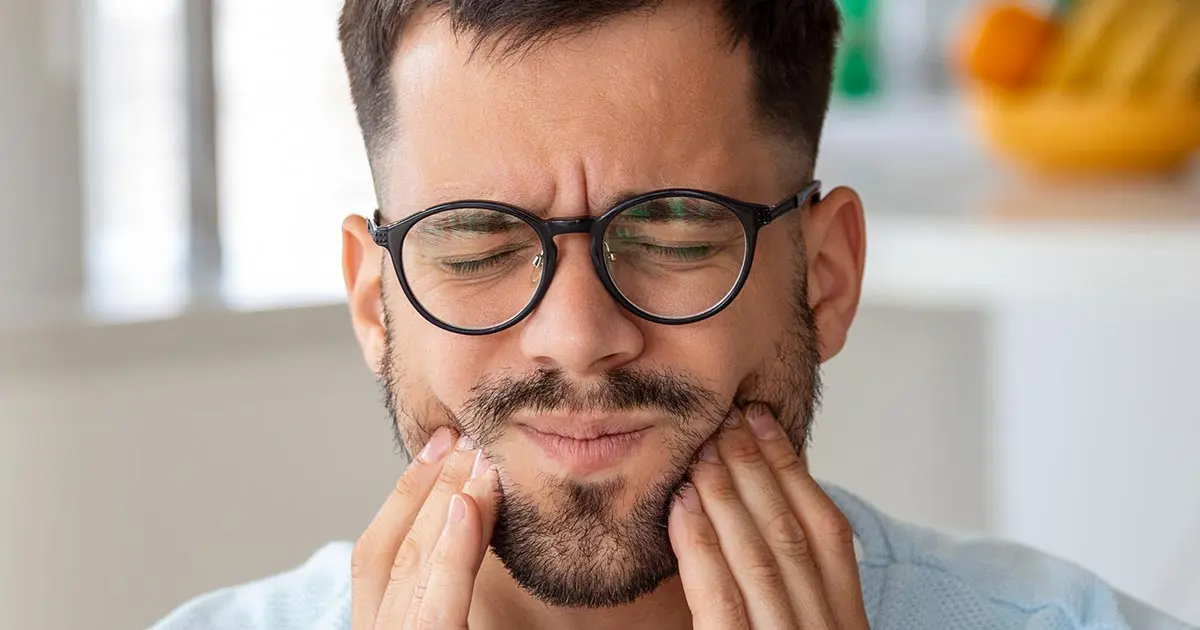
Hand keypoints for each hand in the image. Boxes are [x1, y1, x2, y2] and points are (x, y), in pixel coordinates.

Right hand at [351, 427, 498, 629]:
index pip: (376, 554)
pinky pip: (437, 608)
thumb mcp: (457, 617)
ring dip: (445, 501)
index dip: (404, 494)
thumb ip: (451, 589)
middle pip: (395, 548)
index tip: (439, 447)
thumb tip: (470, 519)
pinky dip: (453, 553)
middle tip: (466, 435)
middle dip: (430, 485)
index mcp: (383, 626)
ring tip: (479, 454)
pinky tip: (468, 506)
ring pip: (412, 564)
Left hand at [669, 406, 869, 629]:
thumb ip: (792, 586)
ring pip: (757, 555)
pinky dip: (700, 544)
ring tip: (702, 449)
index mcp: (846, 622)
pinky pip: (720, 595)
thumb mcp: (805, 626)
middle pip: (792, 534)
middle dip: (757, 468)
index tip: (764, 422)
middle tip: (727, 419)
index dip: (794, 470)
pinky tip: (681, 504)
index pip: (829, 531)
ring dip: (726, 494)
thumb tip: (759, 504)